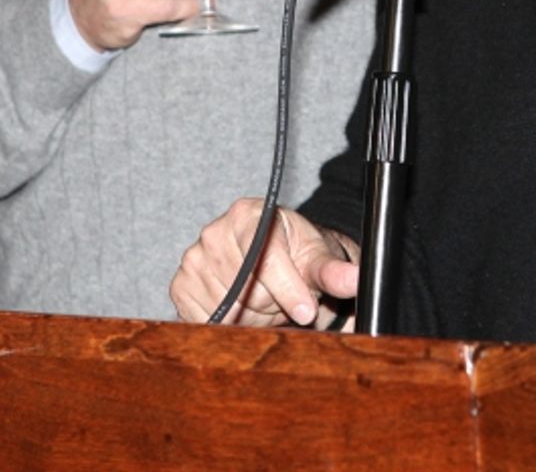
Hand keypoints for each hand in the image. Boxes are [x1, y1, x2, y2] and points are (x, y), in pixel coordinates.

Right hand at [171, 198, 359, 326]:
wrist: (273, 261)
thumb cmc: (296, 254)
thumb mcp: (318, 258)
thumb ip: (333, 271)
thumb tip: (355, 279)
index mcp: (249, 213)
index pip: (266, 259)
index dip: (288, 289)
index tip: (307, 311)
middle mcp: (215, 231)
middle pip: (246, 288)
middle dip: (271, 301)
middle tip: (281, 293)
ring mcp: (193, 258)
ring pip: (226, 308)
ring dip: (249, 315)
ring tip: (260, 297)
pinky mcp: (180, 285)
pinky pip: (204, 319)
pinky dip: (227, 321)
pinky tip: (239, 304)